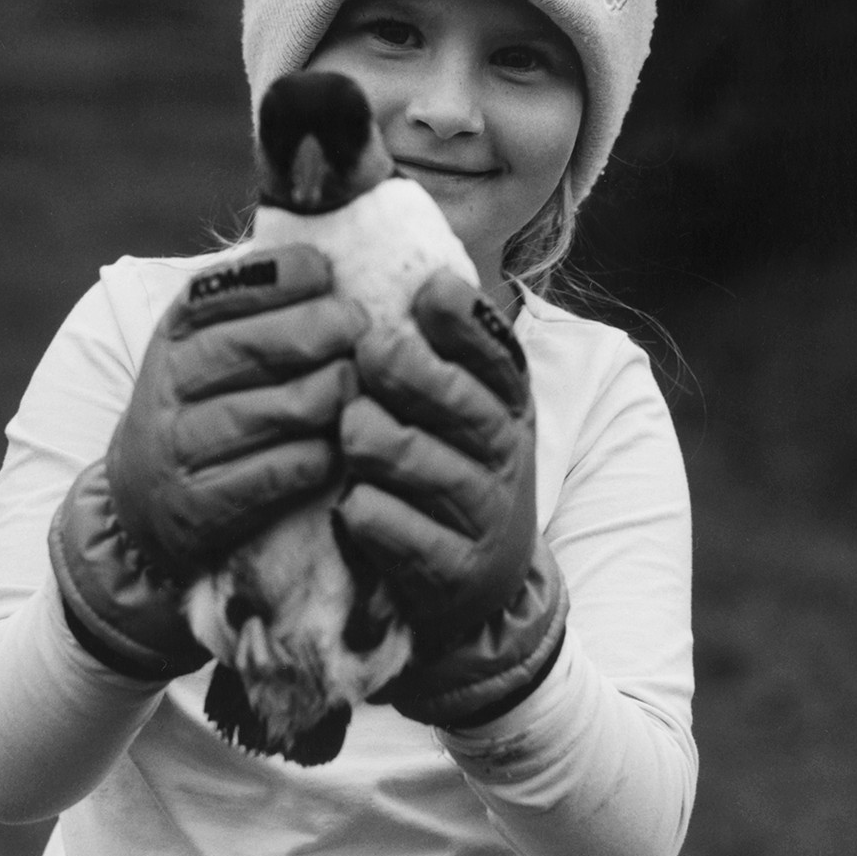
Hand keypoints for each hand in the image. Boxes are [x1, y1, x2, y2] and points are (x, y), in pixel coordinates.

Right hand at [105, 244, 363, 577]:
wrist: (142, 502)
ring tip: (354, 386)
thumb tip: (337, 253)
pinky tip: (337, 449)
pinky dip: (313, 459)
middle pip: (246, 347)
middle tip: (360, 326)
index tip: (324, 271)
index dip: (276, 275)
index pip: (218, 291)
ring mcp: (179, 446)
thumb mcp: (214, 344)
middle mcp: (169, 383)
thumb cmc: (209, 404)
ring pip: (266, 411)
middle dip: (314, 330)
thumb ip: (263, 303)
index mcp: (176, 332)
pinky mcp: (198, 505)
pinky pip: (270, 475)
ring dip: (324, 394)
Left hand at [335, 270, 537, 645]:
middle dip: (414, 374)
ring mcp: (483, 514)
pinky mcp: (454, 570)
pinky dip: (370, 515)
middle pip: (464, 406)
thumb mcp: (461, 404)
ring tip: (349, 429)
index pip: (498, 356)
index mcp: (506, 404)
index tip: (428, 292)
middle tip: (369, 351)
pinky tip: (350, 504)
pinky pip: (404, 534)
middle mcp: (504, 455)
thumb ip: (440, 347)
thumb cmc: (449, 468)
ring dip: (379, 441)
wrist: (479, 584)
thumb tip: (412, 270)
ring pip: (427, 468)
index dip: (467, 323)